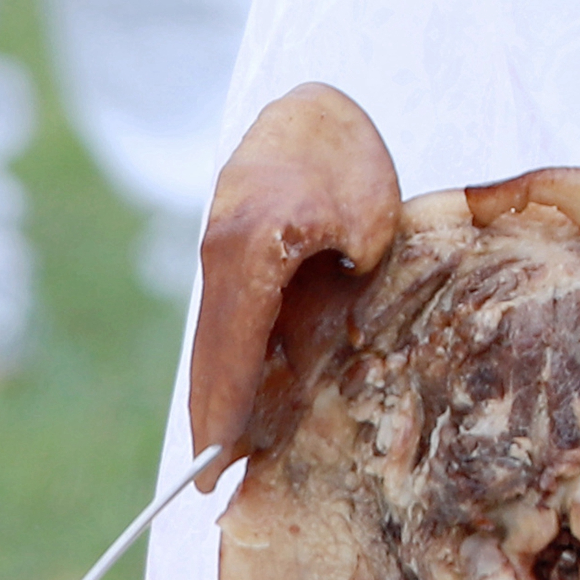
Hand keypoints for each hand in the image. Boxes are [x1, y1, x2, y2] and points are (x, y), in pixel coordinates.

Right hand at [189, 83, 399, 483]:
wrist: (316, 98)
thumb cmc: (351, 158)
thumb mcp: (368, 224)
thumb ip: (349, 285)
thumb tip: (339, 343)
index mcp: (255, 251)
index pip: (234, 351)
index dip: (224, 413)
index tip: (215, 466)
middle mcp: (222, 252)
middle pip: (211, 351)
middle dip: (210, 415)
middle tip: (211, 480)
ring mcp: (219, 244)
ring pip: (216, 333)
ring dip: (218, 386)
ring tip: (223, 449)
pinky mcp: (230, 240)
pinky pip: (226, 310)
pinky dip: (230, 351)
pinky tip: (242, 388)